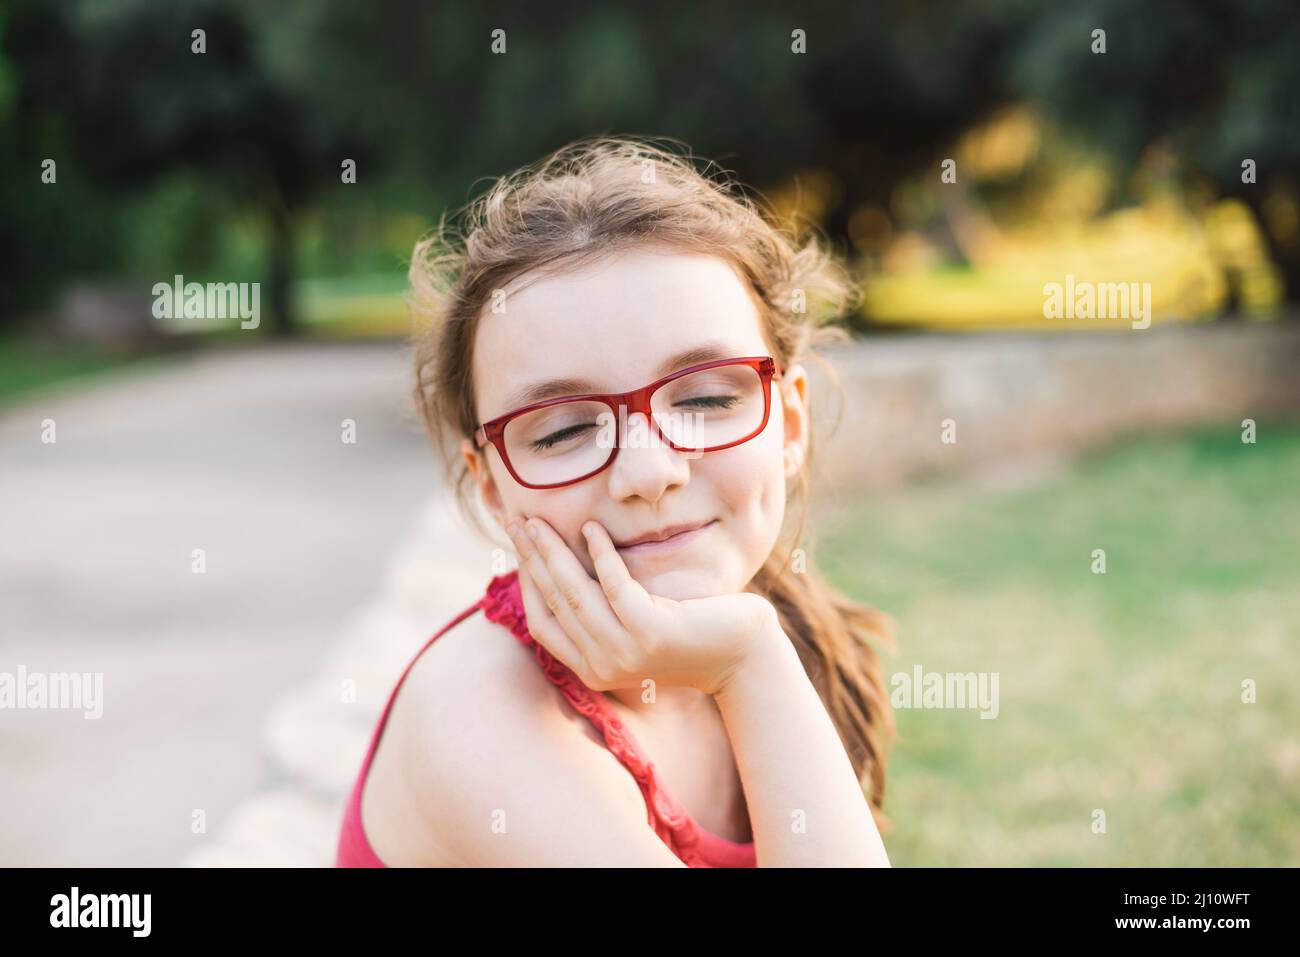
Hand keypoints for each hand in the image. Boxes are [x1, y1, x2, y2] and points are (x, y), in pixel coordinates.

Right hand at [505, 516, 779, 696]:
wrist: (743, 655)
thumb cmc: (691, 632)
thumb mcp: (636, 626)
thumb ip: (602, 611)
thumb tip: (561, 568)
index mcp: (592, 669)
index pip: (542, 621)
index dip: (525, 580)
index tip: (517, 544)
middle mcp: (602, 667)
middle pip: (553, 602)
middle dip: (530, 557)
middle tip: (514, 520)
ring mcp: (625, 653)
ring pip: (575, 594)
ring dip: (553, 552)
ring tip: (539, 521)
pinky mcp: (651, 633)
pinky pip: (615, 586)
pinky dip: (601, 554)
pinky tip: (593, 528)